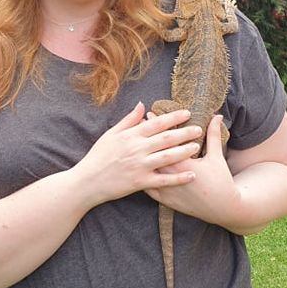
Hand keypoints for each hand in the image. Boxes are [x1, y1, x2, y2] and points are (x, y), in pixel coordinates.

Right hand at [73, 103, 202, 207]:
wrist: (88, 180)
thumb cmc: (99, 155)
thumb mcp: (111, 134)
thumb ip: (129, 120)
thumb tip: (142, 104)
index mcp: (131, 135)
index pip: (156, 123)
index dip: (173, 117)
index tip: (187, 113)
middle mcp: (137, 149)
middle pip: (166, 138)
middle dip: (184, 132)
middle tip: (198, 129)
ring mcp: (140, 166)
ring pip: (167, 157)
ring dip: (184, 151)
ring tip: (197, 147)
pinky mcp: (140, 182)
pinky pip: (163, 180)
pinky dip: (178, 178)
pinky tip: (191, 175)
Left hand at [145, 115, 241, 227]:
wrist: (222, 209)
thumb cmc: (220, 181)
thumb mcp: (217, 156)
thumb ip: (213, 134)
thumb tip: (217, 115)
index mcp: (183, 164)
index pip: (166, 141)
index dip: (157, 127)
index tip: (150, 114)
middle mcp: (172, 177)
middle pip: (154, 153)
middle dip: (145, 138)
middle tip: (138, 123)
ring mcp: (166, 190)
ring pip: (148, 170)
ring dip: (141, 156)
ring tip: (134, 143)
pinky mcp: (165, 200)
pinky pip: (147, 188)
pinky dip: (141, 177)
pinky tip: (135, 167)